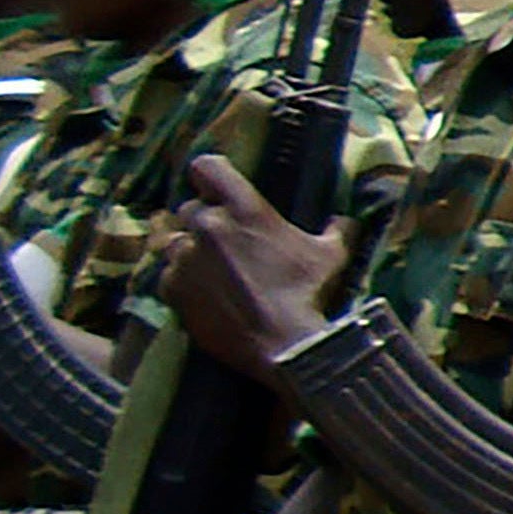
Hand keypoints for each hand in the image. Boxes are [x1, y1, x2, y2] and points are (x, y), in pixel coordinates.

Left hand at [162, 156, 349, 366]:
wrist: (286, 346)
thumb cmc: (309, 294)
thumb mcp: (331, 256)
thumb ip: (335, 230)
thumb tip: (344, 221)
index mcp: (244, 208)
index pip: (207, 167)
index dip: (209, 176)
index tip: (216, 189)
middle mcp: (208, 225)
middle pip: (189, 208)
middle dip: (203, 221)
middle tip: (222, 242)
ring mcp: (186, 258)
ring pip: (175, 243)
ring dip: (189, 253)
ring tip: (209, 272)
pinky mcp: (172, 289)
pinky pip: (169, 277)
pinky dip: (182, 284)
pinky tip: (203, 296)